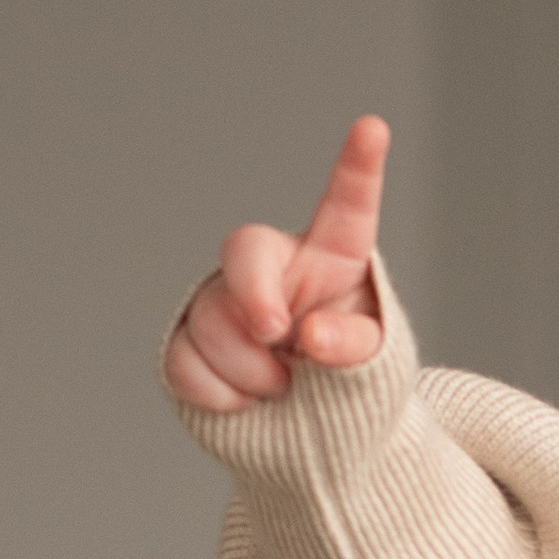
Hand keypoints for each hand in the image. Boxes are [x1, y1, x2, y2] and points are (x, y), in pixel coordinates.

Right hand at [163, 115, 391, 411]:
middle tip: (279, 337)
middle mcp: (273, 268)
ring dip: (251, 372)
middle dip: (255, 296)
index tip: (374, 128)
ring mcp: (224, 300)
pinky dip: (218, 396)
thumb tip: (309, 336)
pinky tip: (246, 404)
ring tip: (283, 389)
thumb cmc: (349, 382)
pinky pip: (184, 361)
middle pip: (245, 252)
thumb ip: (353, 345)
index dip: (358, 168)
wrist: (308, 430)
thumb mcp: (373, 367)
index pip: (347, 207)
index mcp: (332, 258)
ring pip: (214, 321)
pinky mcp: (186, 339)